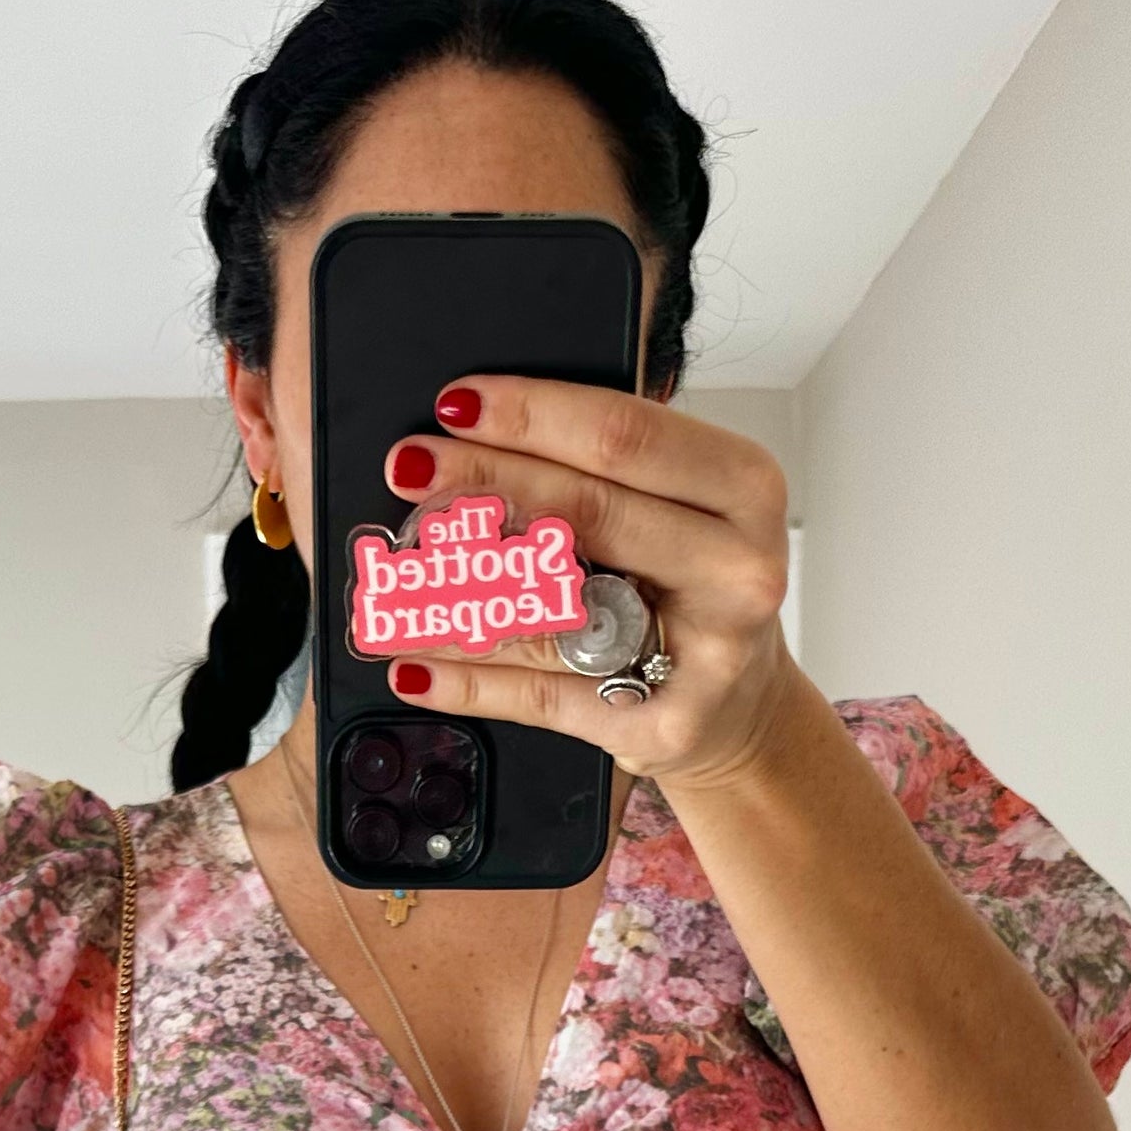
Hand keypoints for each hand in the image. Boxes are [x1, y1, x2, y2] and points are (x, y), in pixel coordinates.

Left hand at [377, 377, 797, 795]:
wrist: (743, 713)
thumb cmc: (696, 590)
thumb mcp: (684, 509)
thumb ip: (612, 469)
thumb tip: (480, 432)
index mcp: (743, 491)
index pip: (625, 437)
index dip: (531, 415)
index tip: (454, 403)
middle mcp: (736, 570)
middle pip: (586, 512)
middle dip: (482, 484)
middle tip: (407, 470)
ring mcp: (704, 656)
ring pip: (553, 612)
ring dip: (454, 594)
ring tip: (387, 577)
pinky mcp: (660, 727)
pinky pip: (544, 695)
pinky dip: (469, 682)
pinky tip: (414, 667)